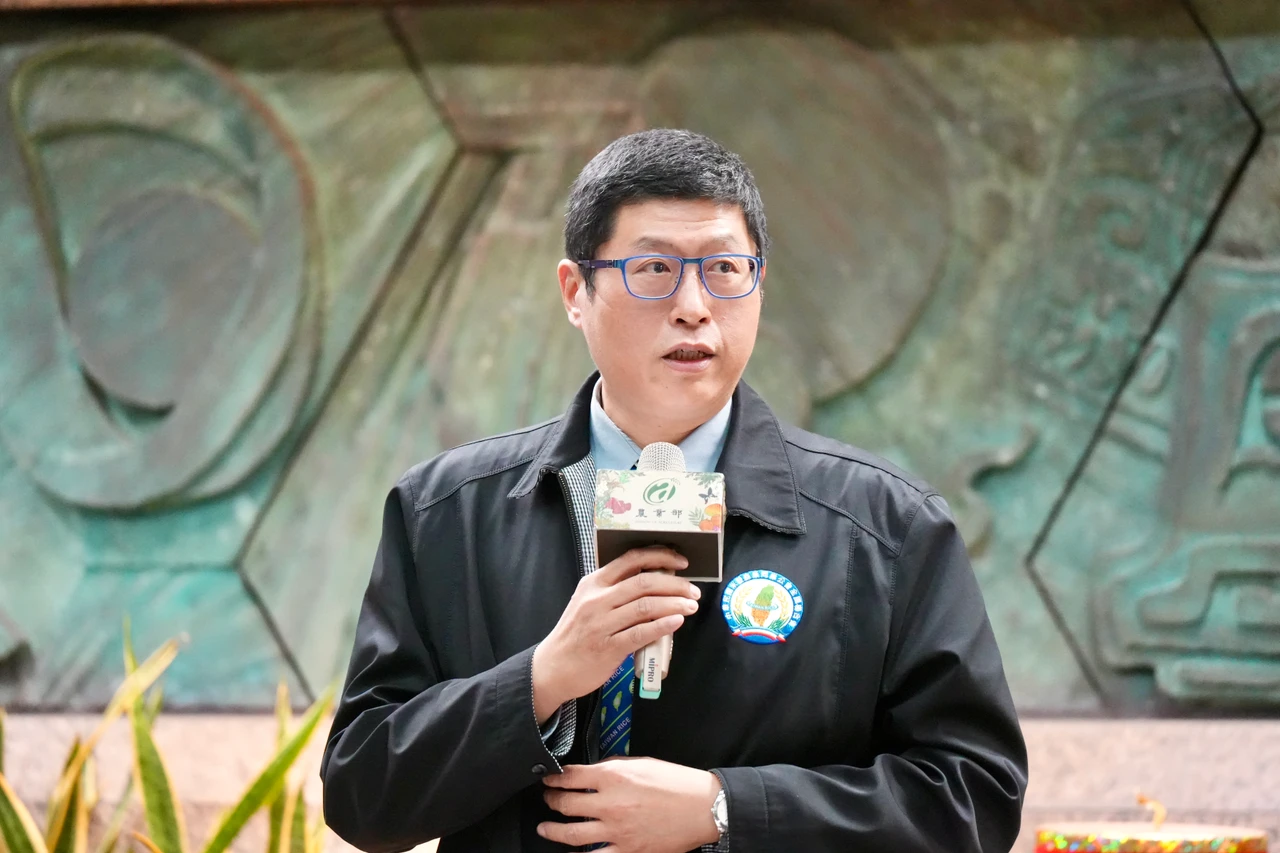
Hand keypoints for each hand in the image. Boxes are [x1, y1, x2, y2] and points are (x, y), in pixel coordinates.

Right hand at [532, 547, 699, 721]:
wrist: (553, 667)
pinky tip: (677, 622)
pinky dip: (662, 625)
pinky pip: (640, 633)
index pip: (631, 559)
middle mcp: (596, 599)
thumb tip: (655, 584)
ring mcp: (601, 623)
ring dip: (674, 604)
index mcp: (594, 582)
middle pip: (644, 582)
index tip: (681, 563)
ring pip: (645, 606)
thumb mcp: (588, 602)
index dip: (660, 556)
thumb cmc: (576, 633)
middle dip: (675, 585)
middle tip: (693, 591)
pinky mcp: (607, 647)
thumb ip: (614, 590)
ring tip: (691, 606)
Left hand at [540, 758, 721, 851]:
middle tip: (546, 799)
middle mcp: (611, 804)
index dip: (554, 777)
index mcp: (614, 777)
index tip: (549, 779)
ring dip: (553, 830)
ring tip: (544, 828)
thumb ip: (614, 768)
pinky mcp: (627, 851)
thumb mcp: (642, 764)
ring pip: (571, 834)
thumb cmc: (677, 784)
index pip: (571, 776)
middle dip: (551, 800)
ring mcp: (617, 831)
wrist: (702, 809)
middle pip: (566, 804)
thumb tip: (593, 773)